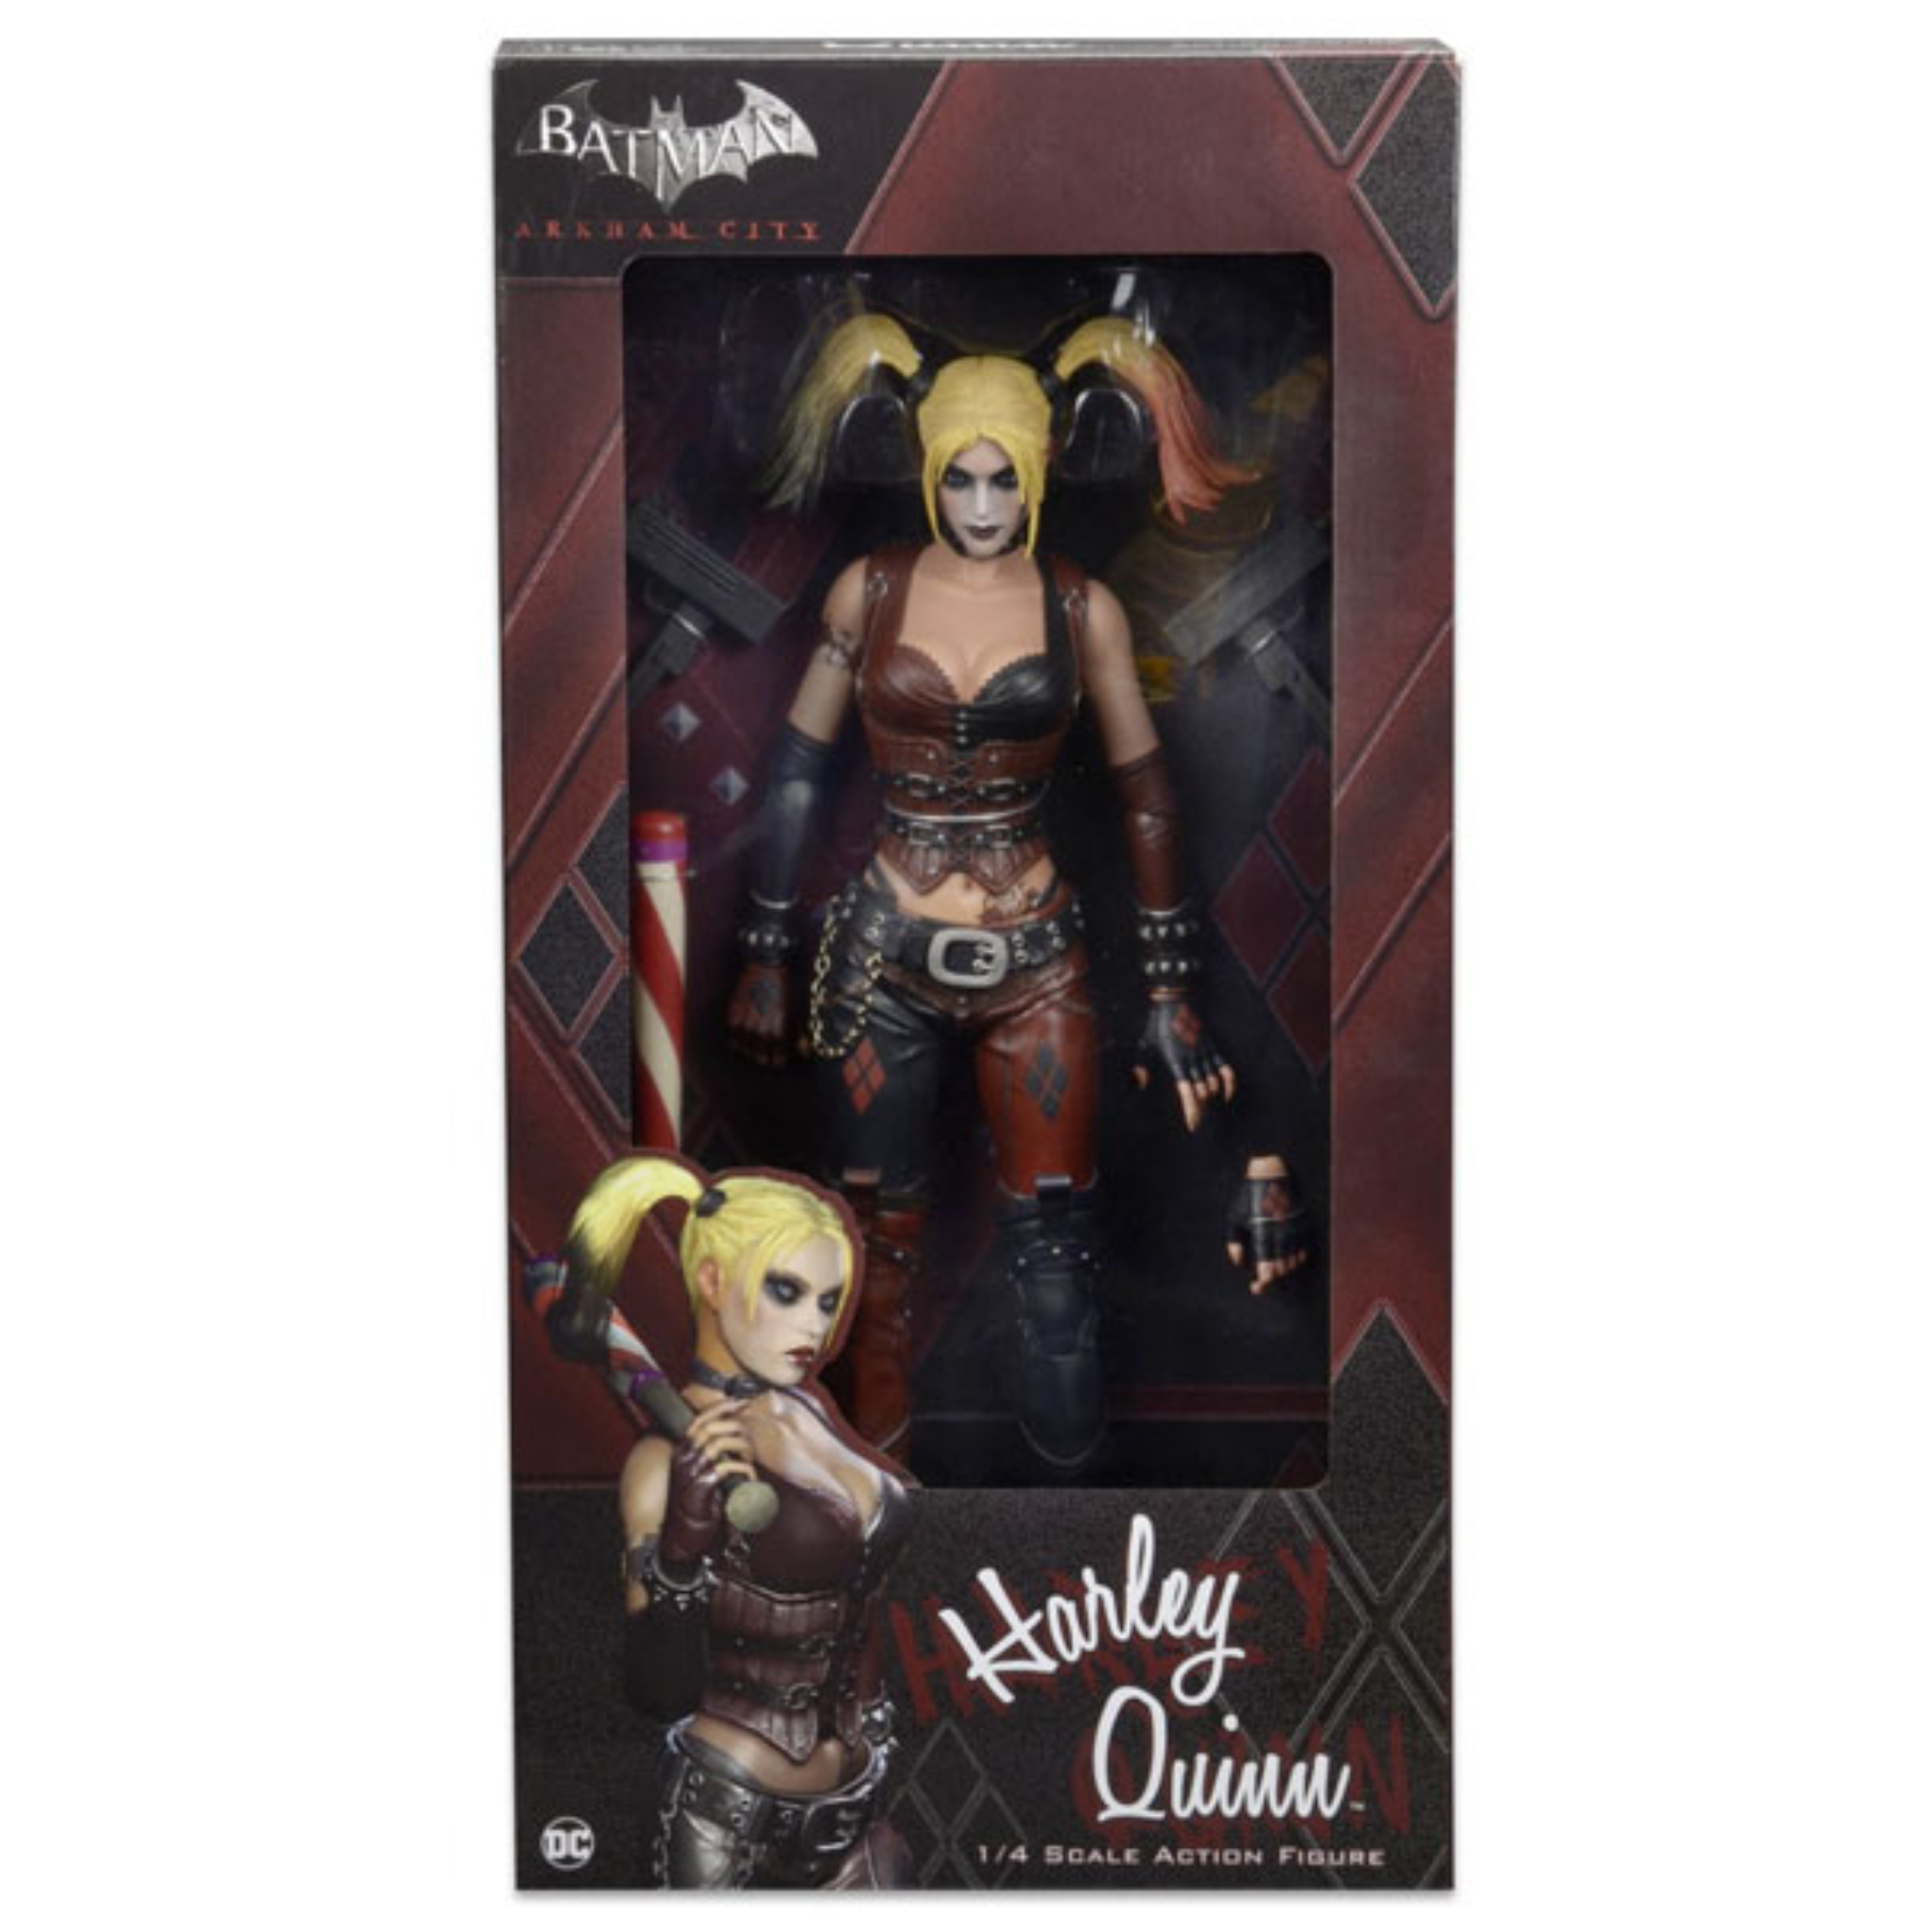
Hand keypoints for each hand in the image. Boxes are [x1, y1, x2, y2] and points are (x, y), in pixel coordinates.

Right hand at [660, 1400, 756, 1569]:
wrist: (682, 1535)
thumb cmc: (695, 1505)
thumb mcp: (699, 1475)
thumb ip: (709, 1457)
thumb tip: (731, 1438)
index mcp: (682, 1452)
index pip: (697, 1421)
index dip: (717, 1408)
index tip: (736, 1402)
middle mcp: (683, 1459)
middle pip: (710, 1429)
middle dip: (734, 1428)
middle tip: (748, 1438)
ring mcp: (690, 1473)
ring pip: (718, 1444)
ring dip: (740, 1447)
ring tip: (748, 1457)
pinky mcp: (700, 1487)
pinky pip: (725, 1468)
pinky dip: (743, 1469)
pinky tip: (750, 1478)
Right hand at [726, 961, 792, 1066]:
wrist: (765, 967)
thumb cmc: (784, 990)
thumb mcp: (797, 1013)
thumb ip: (800, 1036)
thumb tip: (804, 1054)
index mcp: (777, 1033)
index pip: (777, 1060)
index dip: (779, 1059)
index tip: (780, 1057)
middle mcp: (759, 1032)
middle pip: (761, 1058)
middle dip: (767, 1056)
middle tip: (769, 1053)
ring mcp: (743, 1026)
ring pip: (746, 1051)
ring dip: (752, 1050)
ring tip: (757, 1045)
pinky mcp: (732, 1018)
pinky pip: (733, 1040)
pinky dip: (739, 1042)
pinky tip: (746, 1037)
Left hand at [1132, 996, 1235, 1130]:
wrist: (1174, 999)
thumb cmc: (1156, 1024)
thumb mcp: (1144, 1045)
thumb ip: (1141, 1066)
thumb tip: (1140, 1084)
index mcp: (1176, 1062)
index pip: (1187, 1092)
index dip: (1192, 1111)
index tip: (1193, 1126)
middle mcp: (1193, 1060)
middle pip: (1201, 1091)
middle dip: (1199, 1107)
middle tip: (1195, 1117)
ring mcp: (1204, 1053)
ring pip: (1212, 1082)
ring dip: (1209, 1095)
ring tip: (1203, 1103)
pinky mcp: (1212, 1046)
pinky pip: (1225, 1068)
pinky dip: (1228, 1083)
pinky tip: (1226, 1095)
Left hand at [1224, 1156, 1313, 1294]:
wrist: (1271, 1172)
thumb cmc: (1249, 1196)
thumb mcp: (1235, 1216)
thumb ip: (1234, 1242)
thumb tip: (1239, 1263)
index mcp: (1264, 1231)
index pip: (1267, 1265)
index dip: (1263, 1280)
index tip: (1257, 1285)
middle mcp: (1283, 1232)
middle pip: (1281, 1268)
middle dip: (1271, 1277)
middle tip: (1260, 1281)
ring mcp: (1296, 1229)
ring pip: (1294, 1261)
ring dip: (1283, 1269)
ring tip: (1272, 1268)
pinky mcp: (1304, 1224)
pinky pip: (1304, 1250)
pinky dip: (1296, 1258)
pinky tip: (1287, 1260)